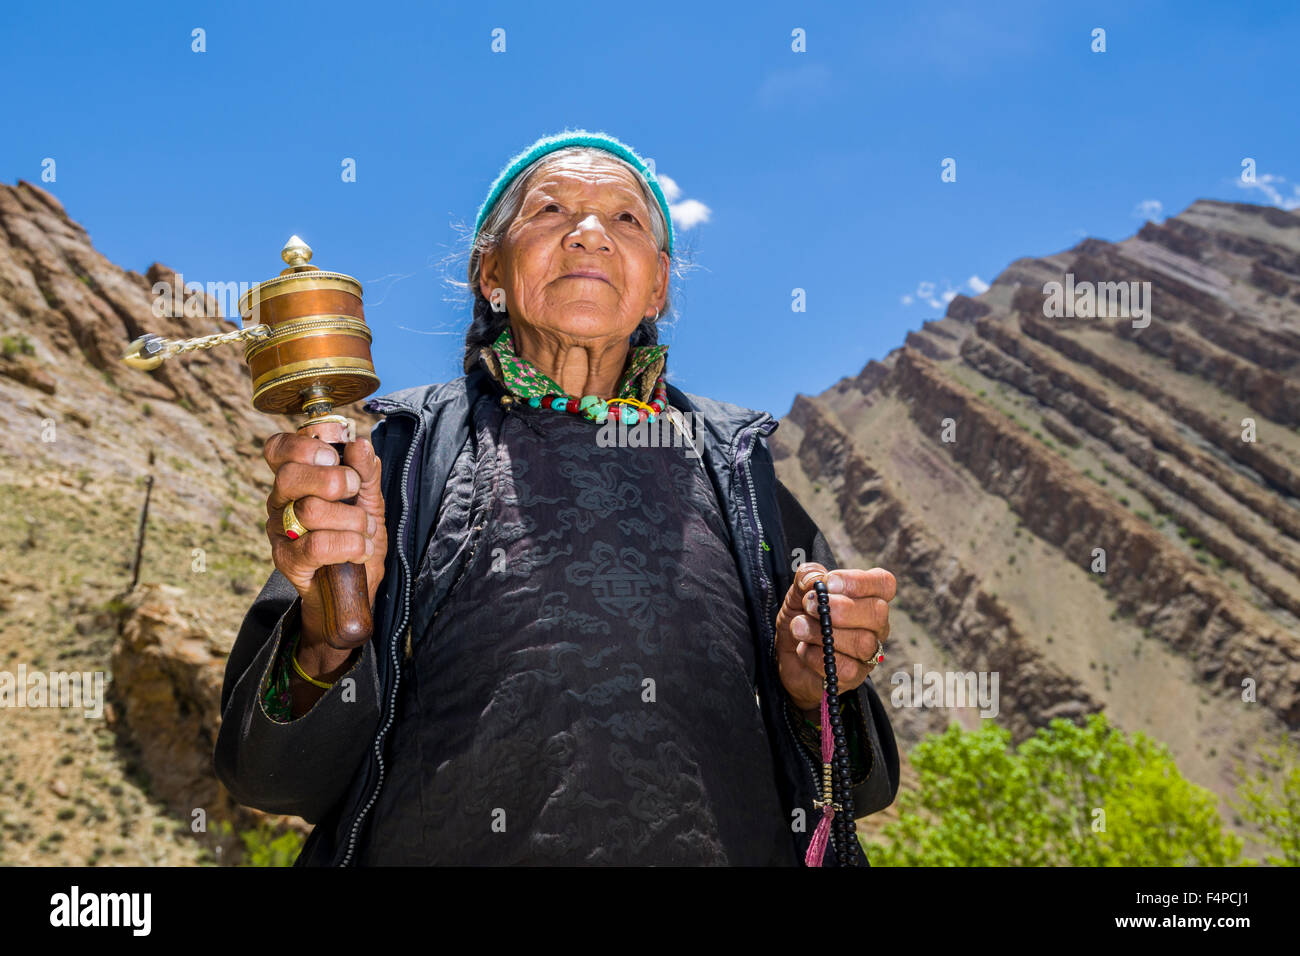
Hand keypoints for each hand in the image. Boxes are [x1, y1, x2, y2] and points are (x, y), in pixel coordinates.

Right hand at [263, 433, 386, 671]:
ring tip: (366, 529)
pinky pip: (317, 546)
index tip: (333, 455)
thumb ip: (365, 472)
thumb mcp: (368, 500)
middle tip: (354, 491)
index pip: (277, 449)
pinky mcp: (287, 561)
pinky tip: (361, 549)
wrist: (354, 588)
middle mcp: (280, 502)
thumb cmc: (357, 536)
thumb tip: (360, 444)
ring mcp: (279, 532)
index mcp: (296, 479)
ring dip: (352, 520)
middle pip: (289, 476)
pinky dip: (350, 545)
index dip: (302, 446)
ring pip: (309, 511)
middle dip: (333, 480)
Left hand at [775, 563, 895, 713]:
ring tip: (798, 626)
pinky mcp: (855, 676)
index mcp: (869, 597)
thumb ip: (805, 579)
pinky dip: (817, 656)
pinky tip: (803, 649)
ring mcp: (869, 653)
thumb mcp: (797, 594)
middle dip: (841, 608)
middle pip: (878, 613)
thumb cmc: (802, 619)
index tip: (829, 582)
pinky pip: (846, 667)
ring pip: (863, 642)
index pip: (884, 584)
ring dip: (824, 632)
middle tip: (809, 605)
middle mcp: (876, 625)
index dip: (859, 581)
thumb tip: (813, 578)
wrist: (787, 658)